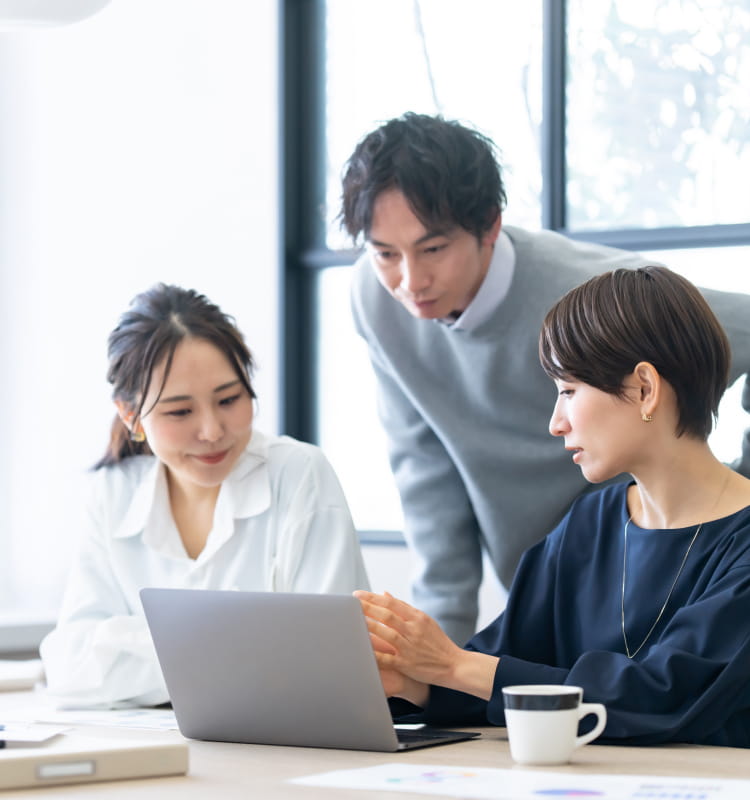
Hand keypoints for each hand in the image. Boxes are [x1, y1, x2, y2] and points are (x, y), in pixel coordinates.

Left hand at [355, 591, 498, 701]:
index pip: (391, 603)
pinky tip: (362, 649)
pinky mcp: (407, 664)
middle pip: (387, 615)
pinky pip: (387, 658)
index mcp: (417, 617)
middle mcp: (413, 630)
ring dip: (369, 626)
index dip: (372, 598)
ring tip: (353, 620)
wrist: (454, 664)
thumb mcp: (424, 620)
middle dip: (367, 608)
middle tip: (351, 604)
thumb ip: (403, 608)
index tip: (357, 595)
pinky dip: (374, 653)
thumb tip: (384, 593)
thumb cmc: (437, 642)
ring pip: (386, 634)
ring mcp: (410, 647)